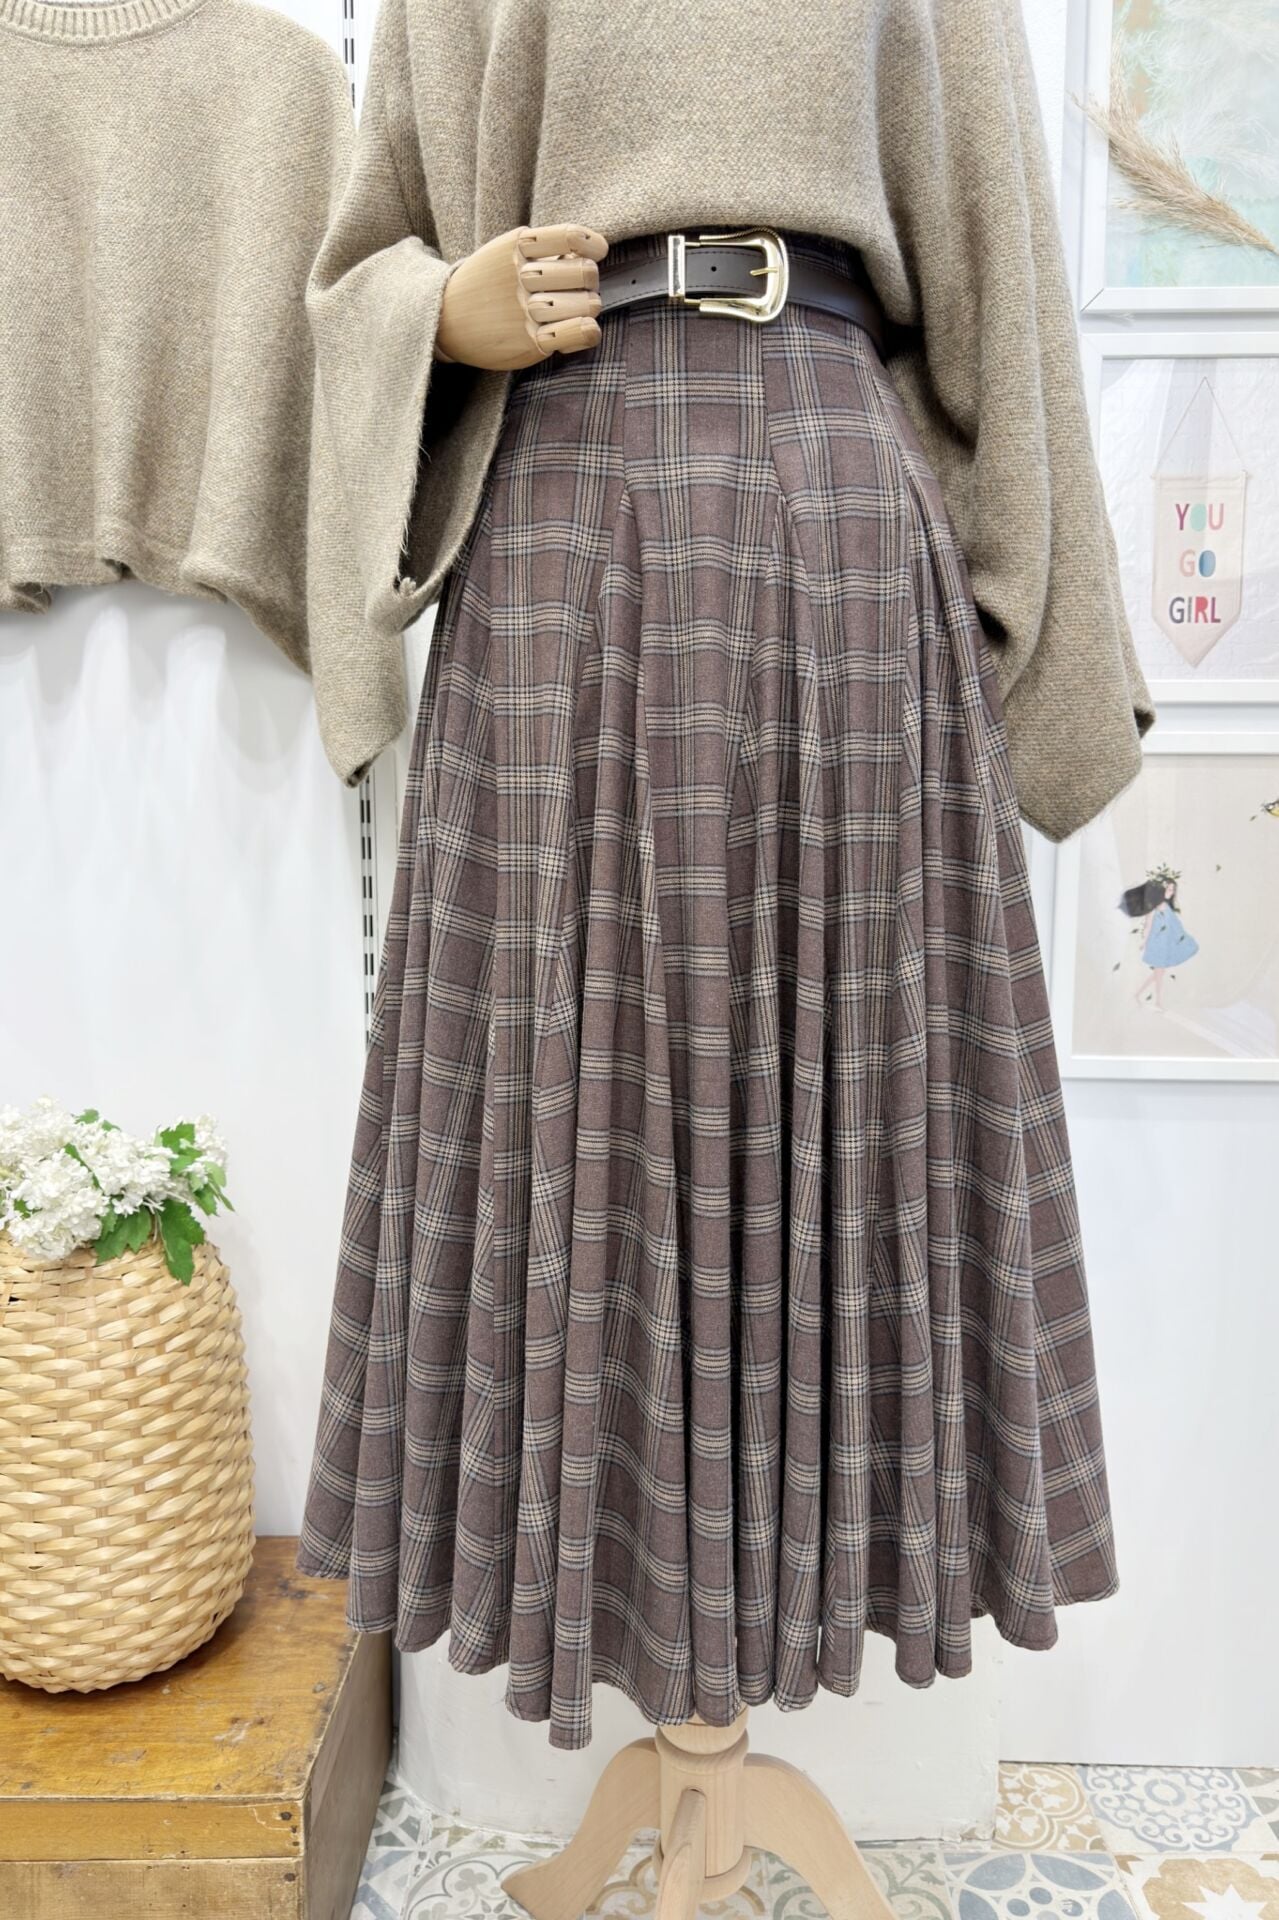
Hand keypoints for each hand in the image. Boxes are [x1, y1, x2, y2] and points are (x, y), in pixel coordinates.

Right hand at [434, 223, 607, 371]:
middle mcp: (521, 276)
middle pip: (585, 273)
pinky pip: (577, 333)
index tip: (597, 252)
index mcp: (516, 246)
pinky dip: (589, 330)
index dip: (593, 244)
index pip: (570, 236)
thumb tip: (592, 251)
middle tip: (577, 286)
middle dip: (589, 279)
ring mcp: (525, 311)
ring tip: (572, 308)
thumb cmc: (487, 284)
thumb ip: (542, 248)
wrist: (445, 320)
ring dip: (588, 306)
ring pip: (586, 304)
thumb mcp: (505, 251)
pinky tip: (584, 327)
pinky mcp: (530, 343)